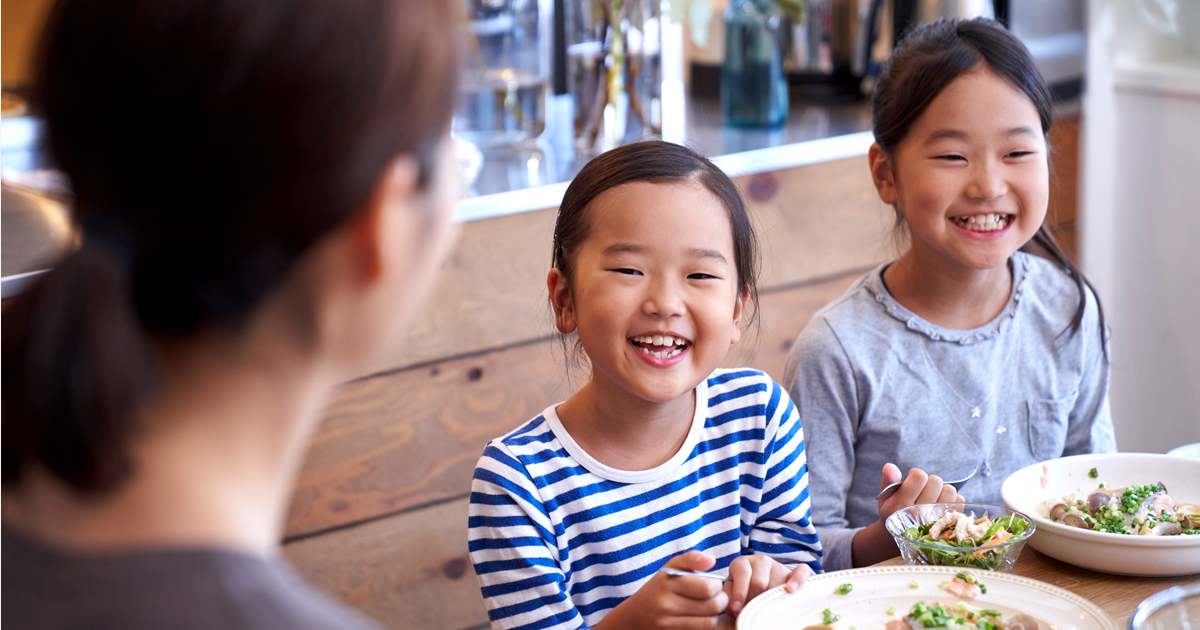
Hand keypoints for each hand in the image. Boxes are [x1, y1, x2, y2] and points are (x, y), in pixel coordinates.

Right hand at [602, 550, 727, 629]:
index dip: (717, 586)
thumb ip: (691, 559)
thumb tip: (711, 560)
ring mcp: (668, 623)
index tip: (713, 585)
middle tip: (716, 598)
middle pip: (713, 606)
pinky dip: (705, 626)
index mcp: (668, 582)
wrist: (635, 616)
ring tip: (708, 609)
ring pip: (710, 622)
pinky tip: (700, 619)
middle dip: (721, 601)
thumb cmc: (660, 588)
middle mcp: (666, 604)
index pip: (708, 588)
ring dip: (714, 616)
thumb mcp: (671, 568)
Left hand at [724, 555, 811, 617]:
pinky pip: (801, 571)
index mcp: (742, 563)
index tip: (736, 608)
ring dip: (772, 597)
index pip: (743, 574)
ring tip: (767, 607)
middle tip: (752, 609)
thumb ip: (730, 597)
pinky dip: (798, 579)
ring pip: (776, 580)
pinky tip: (791, 589)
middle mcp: (760, 561)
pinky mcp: (793, 572)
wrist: (758, 589)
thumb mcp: (731, 593)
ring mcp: (778, 566)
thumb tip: (735, 606)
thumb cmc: (742, 593)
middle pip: (759, 581)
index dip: (739, 592)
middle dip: (754, 599)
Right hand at [877, 463, 962, 519]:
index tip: (912, 483)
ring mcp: (937, 521)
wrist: (904, 539)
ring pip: (949, 490)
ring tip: (932, 498)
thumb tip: (890, 466)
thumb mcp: (885, 498)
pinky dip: (951, 500)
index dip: (916, 475)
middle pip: (936, 481)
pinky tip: (940, 505)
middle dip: (929, 483)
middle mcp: (920, 515)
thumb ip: (888, 481)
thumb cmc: (894, 513)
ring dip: (942, 491)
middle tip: (922, 492)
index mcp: (901, 506)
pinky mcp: (950, 524)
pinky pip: (959, 500)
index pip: (919, 477)